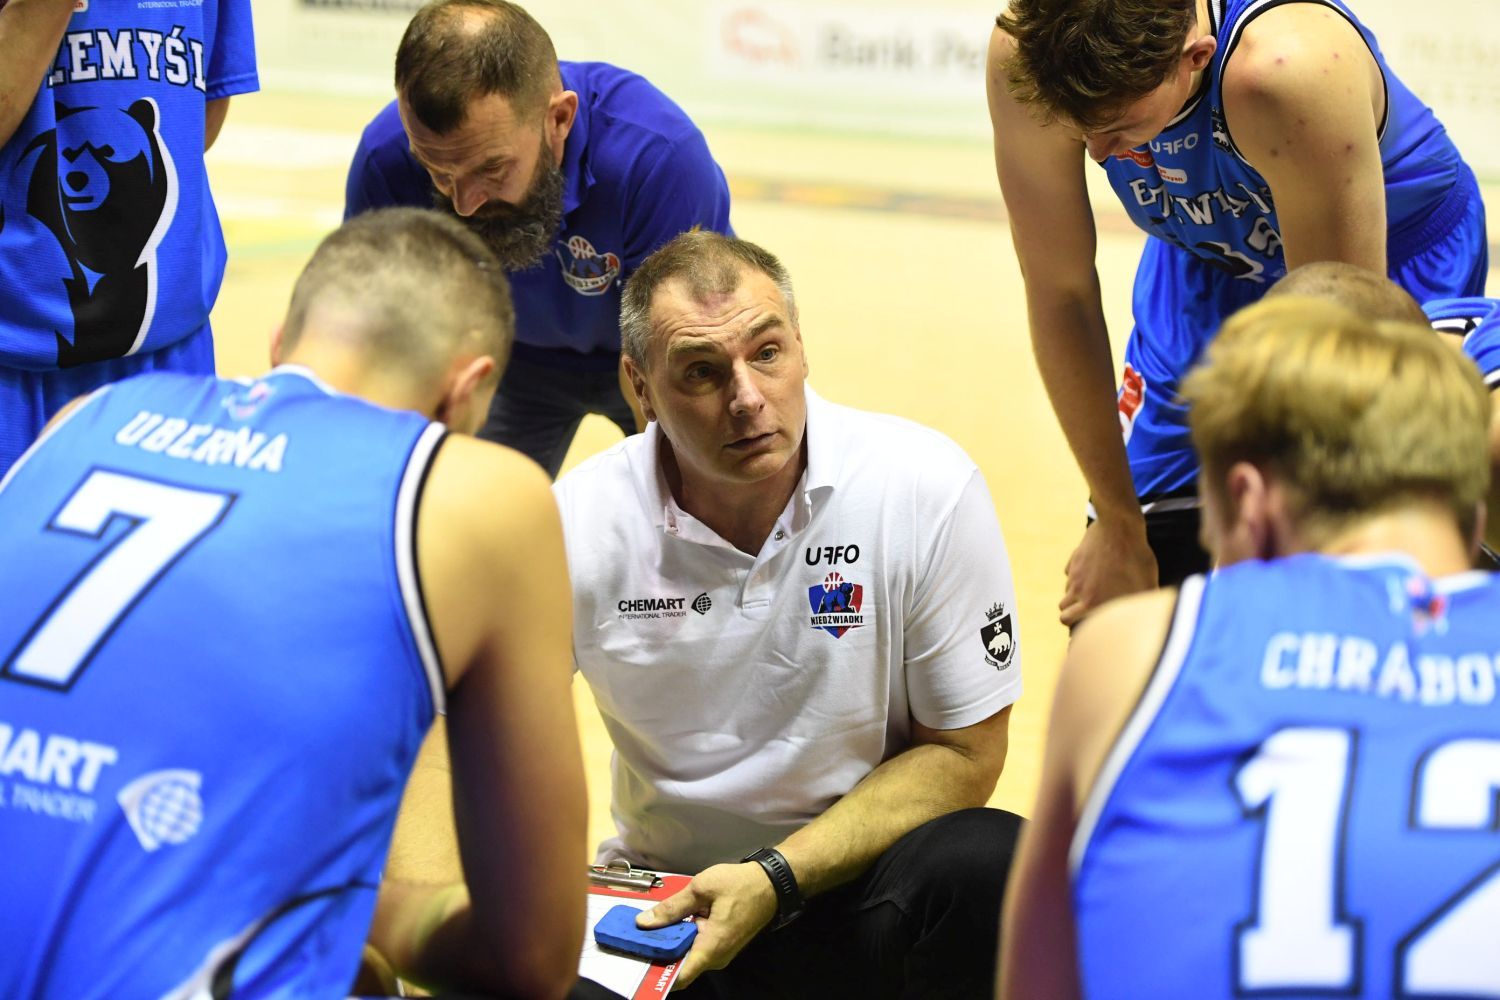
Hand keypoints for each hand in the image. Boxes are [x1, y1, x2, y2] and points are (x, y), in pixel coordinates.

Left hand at [636, 862, 777, 989]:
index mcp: (711, 947)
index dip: (655, 972)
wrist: (770, 883)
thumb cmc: (739, 885)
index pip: (679, 976)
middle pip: (680, 965)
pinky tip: (669, 923)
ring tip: (647, 928)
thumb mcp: (701, 888)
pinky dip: (682, 938)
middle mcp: (716, 958)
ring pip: (687, 955)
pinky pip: (696, 947)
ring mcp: (720, 953)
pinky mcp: (721, 945)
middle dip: (657, 953)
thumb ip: (672, 907)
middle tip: (634, 938)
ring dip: (669, 944)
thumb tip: (643, 922)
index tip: (636, 960)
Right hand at [1059, 515, 1156, 626]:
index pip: (1071, 624)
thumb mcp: (1147, 584)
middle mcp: (1079, 592)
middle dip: (1072, 614)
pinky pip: (1071, 573)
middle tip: (1086, 612)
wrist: (1119, 528)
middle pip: (1063, 611)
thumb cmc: (1136, 558)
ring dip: (1076, 595)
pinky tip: (1094, 569)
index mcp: (1093, 603)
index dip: (1078, 628)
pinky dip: (1079, 575)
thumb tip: (1148, 617)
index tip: (1086, 626)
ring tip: (1094, 590)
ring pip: (1067, 591)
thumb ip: (1143, 604)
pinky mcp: (1074, 560)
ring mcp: (1075, 575)